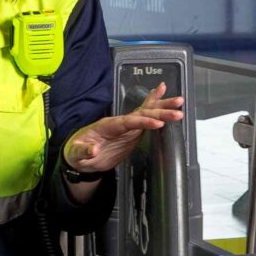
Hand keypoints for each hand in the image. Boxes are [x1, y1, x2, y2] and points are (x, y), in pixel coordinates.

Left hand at [63, 83, 188, 175]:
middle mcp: (119, 122)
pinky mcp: (131, 132)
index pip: (128, 122)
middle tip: (178, 111)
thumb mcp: (76, 154)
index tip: (159, 123)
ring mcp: (126, 127)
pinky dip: (155, 107)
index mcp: (107, 125)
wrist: (79, 157)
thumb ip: (83, 151)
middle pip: (141, 114)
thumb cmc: (76, 153)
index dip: (143, 121)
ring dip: (163, 107)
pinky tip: (165, 98)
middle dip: (160, 111)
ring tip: (180, 102)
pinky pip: (145, 118)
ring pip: (146, 113)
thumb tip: (93, 150)